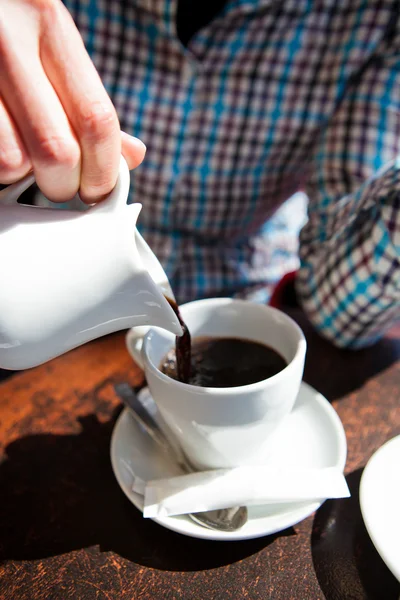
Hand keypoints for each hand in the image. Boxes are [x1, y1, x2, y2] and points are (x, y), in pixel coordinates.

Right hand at [0, 0, 145, 202]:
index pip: (96, 119)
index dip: (104, 170)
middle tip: (60, 182)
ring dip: (24, 174)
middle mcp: (11, 41)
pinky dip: (0, 166)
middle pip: (58, 152)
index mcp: (51, 26)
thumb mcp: (55, 48)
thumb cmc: (11, 32)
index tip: (99, 190)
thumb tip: (132, 155)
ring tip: (24, 155)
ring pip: (15, 161)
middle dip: (65, 185)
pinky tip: (4, 143)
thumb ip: (90, 101)